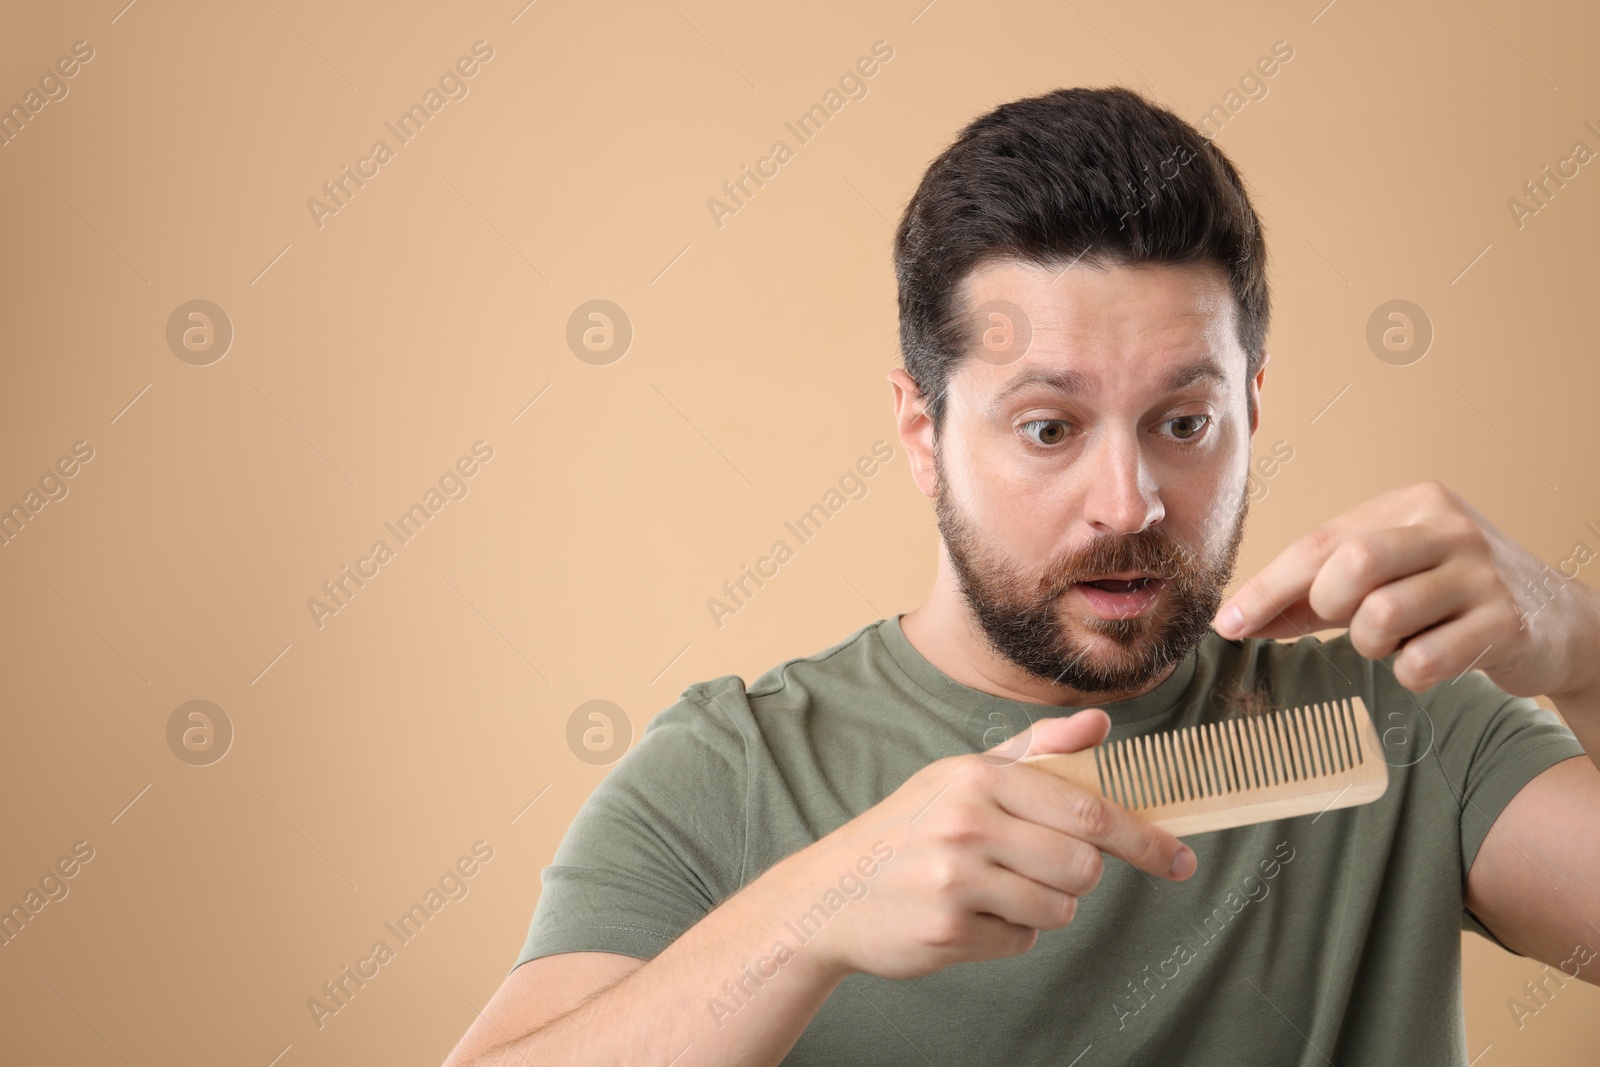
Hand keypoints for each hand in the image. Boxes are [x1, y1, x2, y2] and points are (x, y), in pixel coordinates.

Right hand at [771, 709, 1197, 982]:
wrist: (830, 894)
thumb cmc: (910, 829)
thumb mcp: (963, 776)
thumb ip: (1037, 751)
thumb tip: (1102, 725)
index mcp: (977, 777)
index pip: (1088, 809)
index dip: (1144, 838)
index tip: (1180, 859)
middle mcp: (966, 823)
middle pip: (1082, 865)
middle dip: (1077, 874)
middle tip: (1041, 868)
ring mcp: (954, 880)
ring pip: (1058, 910)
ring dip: (1041, 908)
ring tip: (994, 890)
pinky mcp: (947, 931)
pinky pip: (1021, 943)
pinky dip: (1007, 935)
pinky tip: (969, 915)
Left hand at [1212, 480, 1599, 700]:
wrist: (1559, 622)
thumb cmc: (1451, 597)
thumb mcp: (1385, 580)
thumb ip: (1314, 596)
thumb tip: (1239, 621)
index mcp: (1411, 505)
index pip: (1319, 542)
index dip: (1267, 587)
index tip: (1228, 625)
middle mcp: (1448, 528)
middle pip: (1350, 564)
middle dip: (1326, 607)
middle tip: (1343, 622)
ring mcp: (1481, 573)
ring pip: (1383, 616)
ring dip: (1372, 644)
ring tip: (1397, 640)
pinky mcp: (1506, 623)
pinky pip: (1423, 660)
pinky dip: (1411, 671)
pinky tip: (1431, 658)